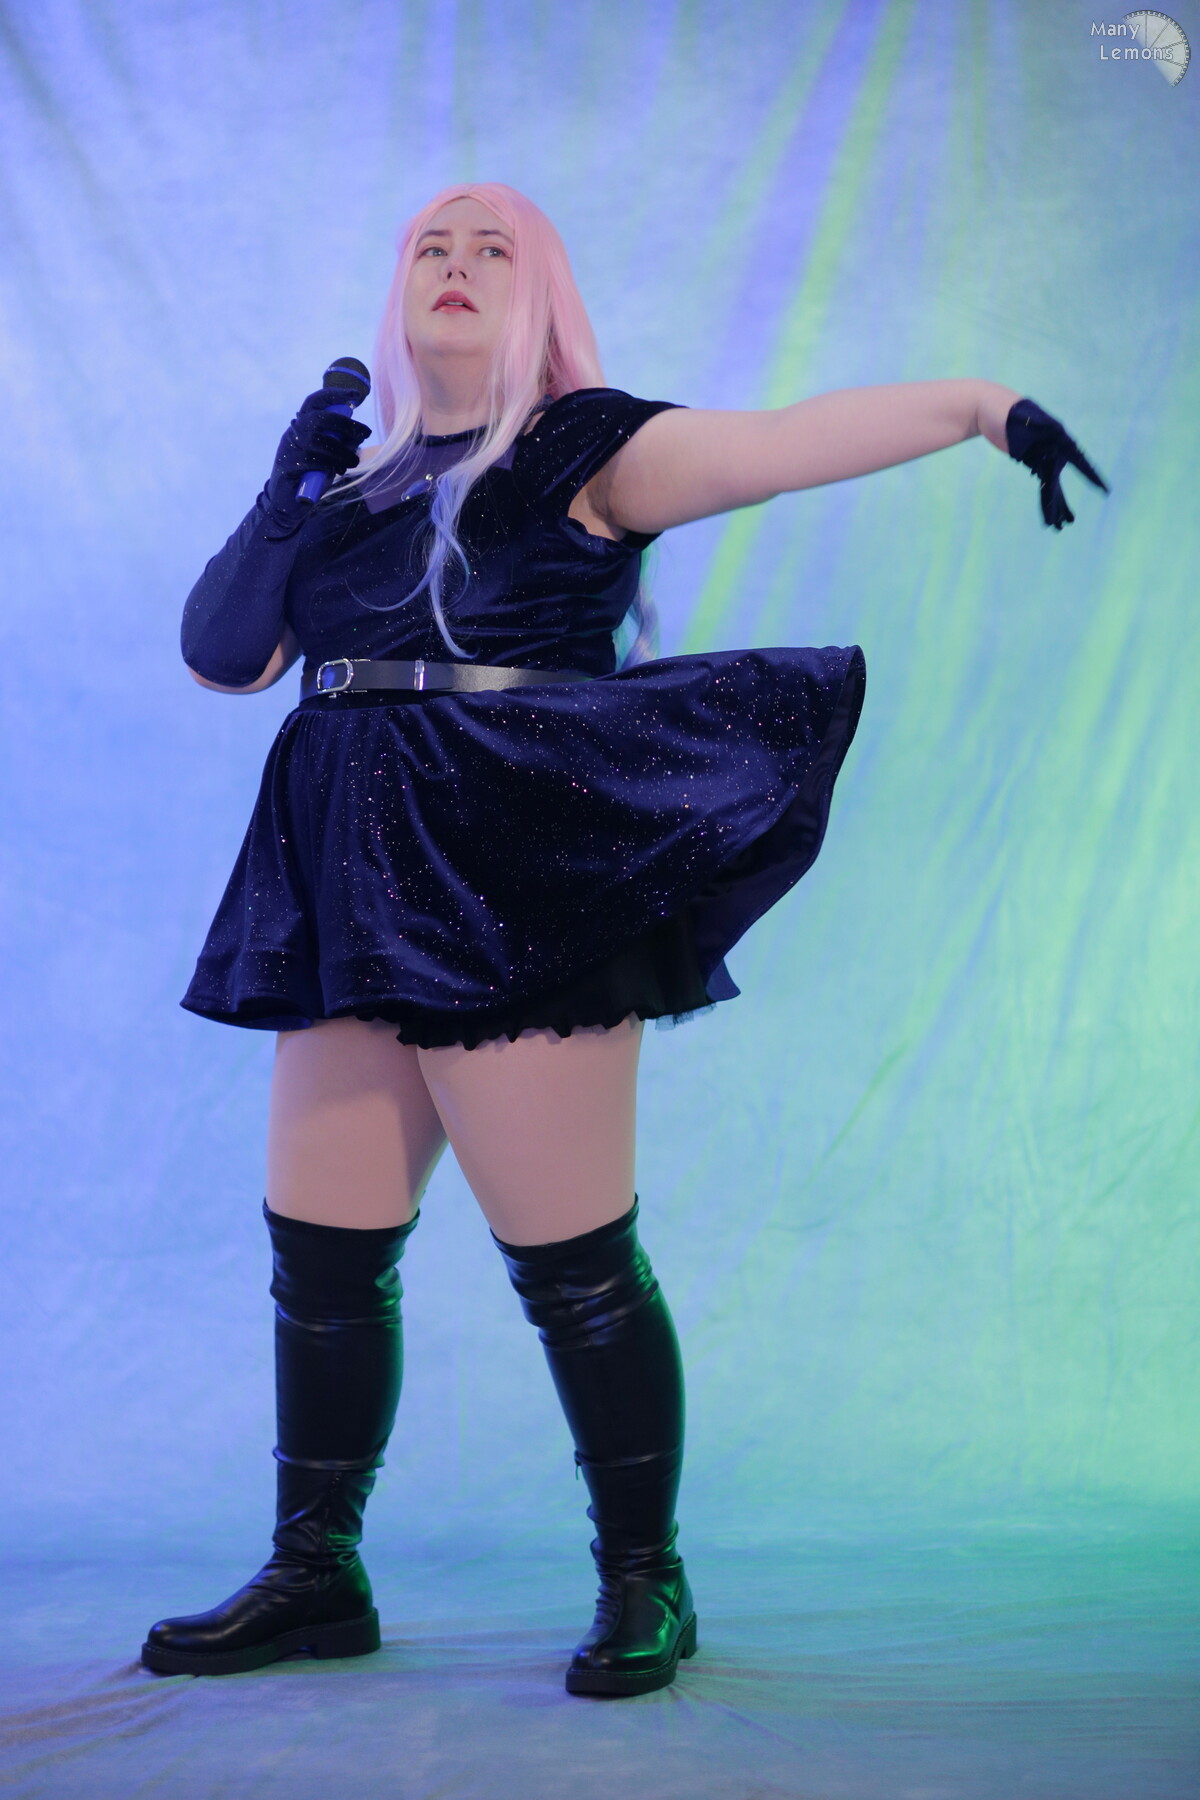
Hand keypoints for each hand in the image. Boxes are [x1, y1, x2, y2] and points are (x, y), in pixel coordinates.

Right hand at [264, 387, 371, 530]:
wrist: (287, 502)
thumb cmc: (312, 475)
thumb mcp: (330, 456)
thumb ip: (341, 444)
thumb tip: (359, 434)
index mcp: (302, 425)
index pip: (315, 402)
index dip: (334, 394)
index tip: (355, 395)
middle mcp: (293, 432)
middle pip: (320, 418)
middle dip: (346, 424)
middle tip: (365, 432)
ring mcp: (288, 448)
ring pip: (320, 441)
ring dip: (343, 451)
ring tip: (353, 461)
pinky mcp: (287, 465)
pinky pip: (314, 460)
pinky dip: (331, 465)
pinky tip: (338, 471)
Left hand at [1005, 398, 1108, 530]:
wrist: (988, 409)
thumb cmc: (1006, 409)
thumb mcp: (1023, 416)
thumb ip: (1039, 425)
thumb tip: (1056, 430)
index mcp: (1057, 436)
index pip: (1078, 459)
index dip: (1091, 476)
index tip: (1103, 489)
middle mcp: (1054, 448)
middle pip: (1061, 479)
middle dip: (1065, 501)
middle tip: (1070, 522)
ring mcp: (1044, 455)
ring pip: (1052, 484)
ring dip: (1056, 504)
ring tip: (1060, 525)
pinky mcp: (1032, 460)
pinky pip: (1042, 482)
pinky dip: (1046, 497)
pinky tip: (1050, 512)